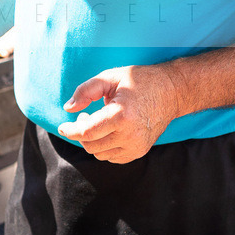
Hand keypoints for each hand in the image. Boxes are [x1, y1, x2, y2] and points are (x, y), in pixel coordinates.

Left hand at [58, 64, 178, 163]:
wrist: (172, 92)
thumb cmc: (140, 81)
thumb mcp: (110, 77)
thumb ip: (86, 91)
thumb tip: (68, 109)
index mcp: (121, 115)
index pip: (86, 132)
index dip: (70, 131)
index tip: (62, 127)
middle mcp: (130, 135)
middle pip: (91, 145)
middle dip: (80, 132)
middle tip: (84, 115)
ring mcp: (137, 146)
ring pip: (100, 153)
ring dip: (92, 140)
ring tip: (98, 121)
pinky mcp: (140, 151)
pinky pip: (112, 157)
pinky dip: (104, 147)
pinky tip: (108, 131)